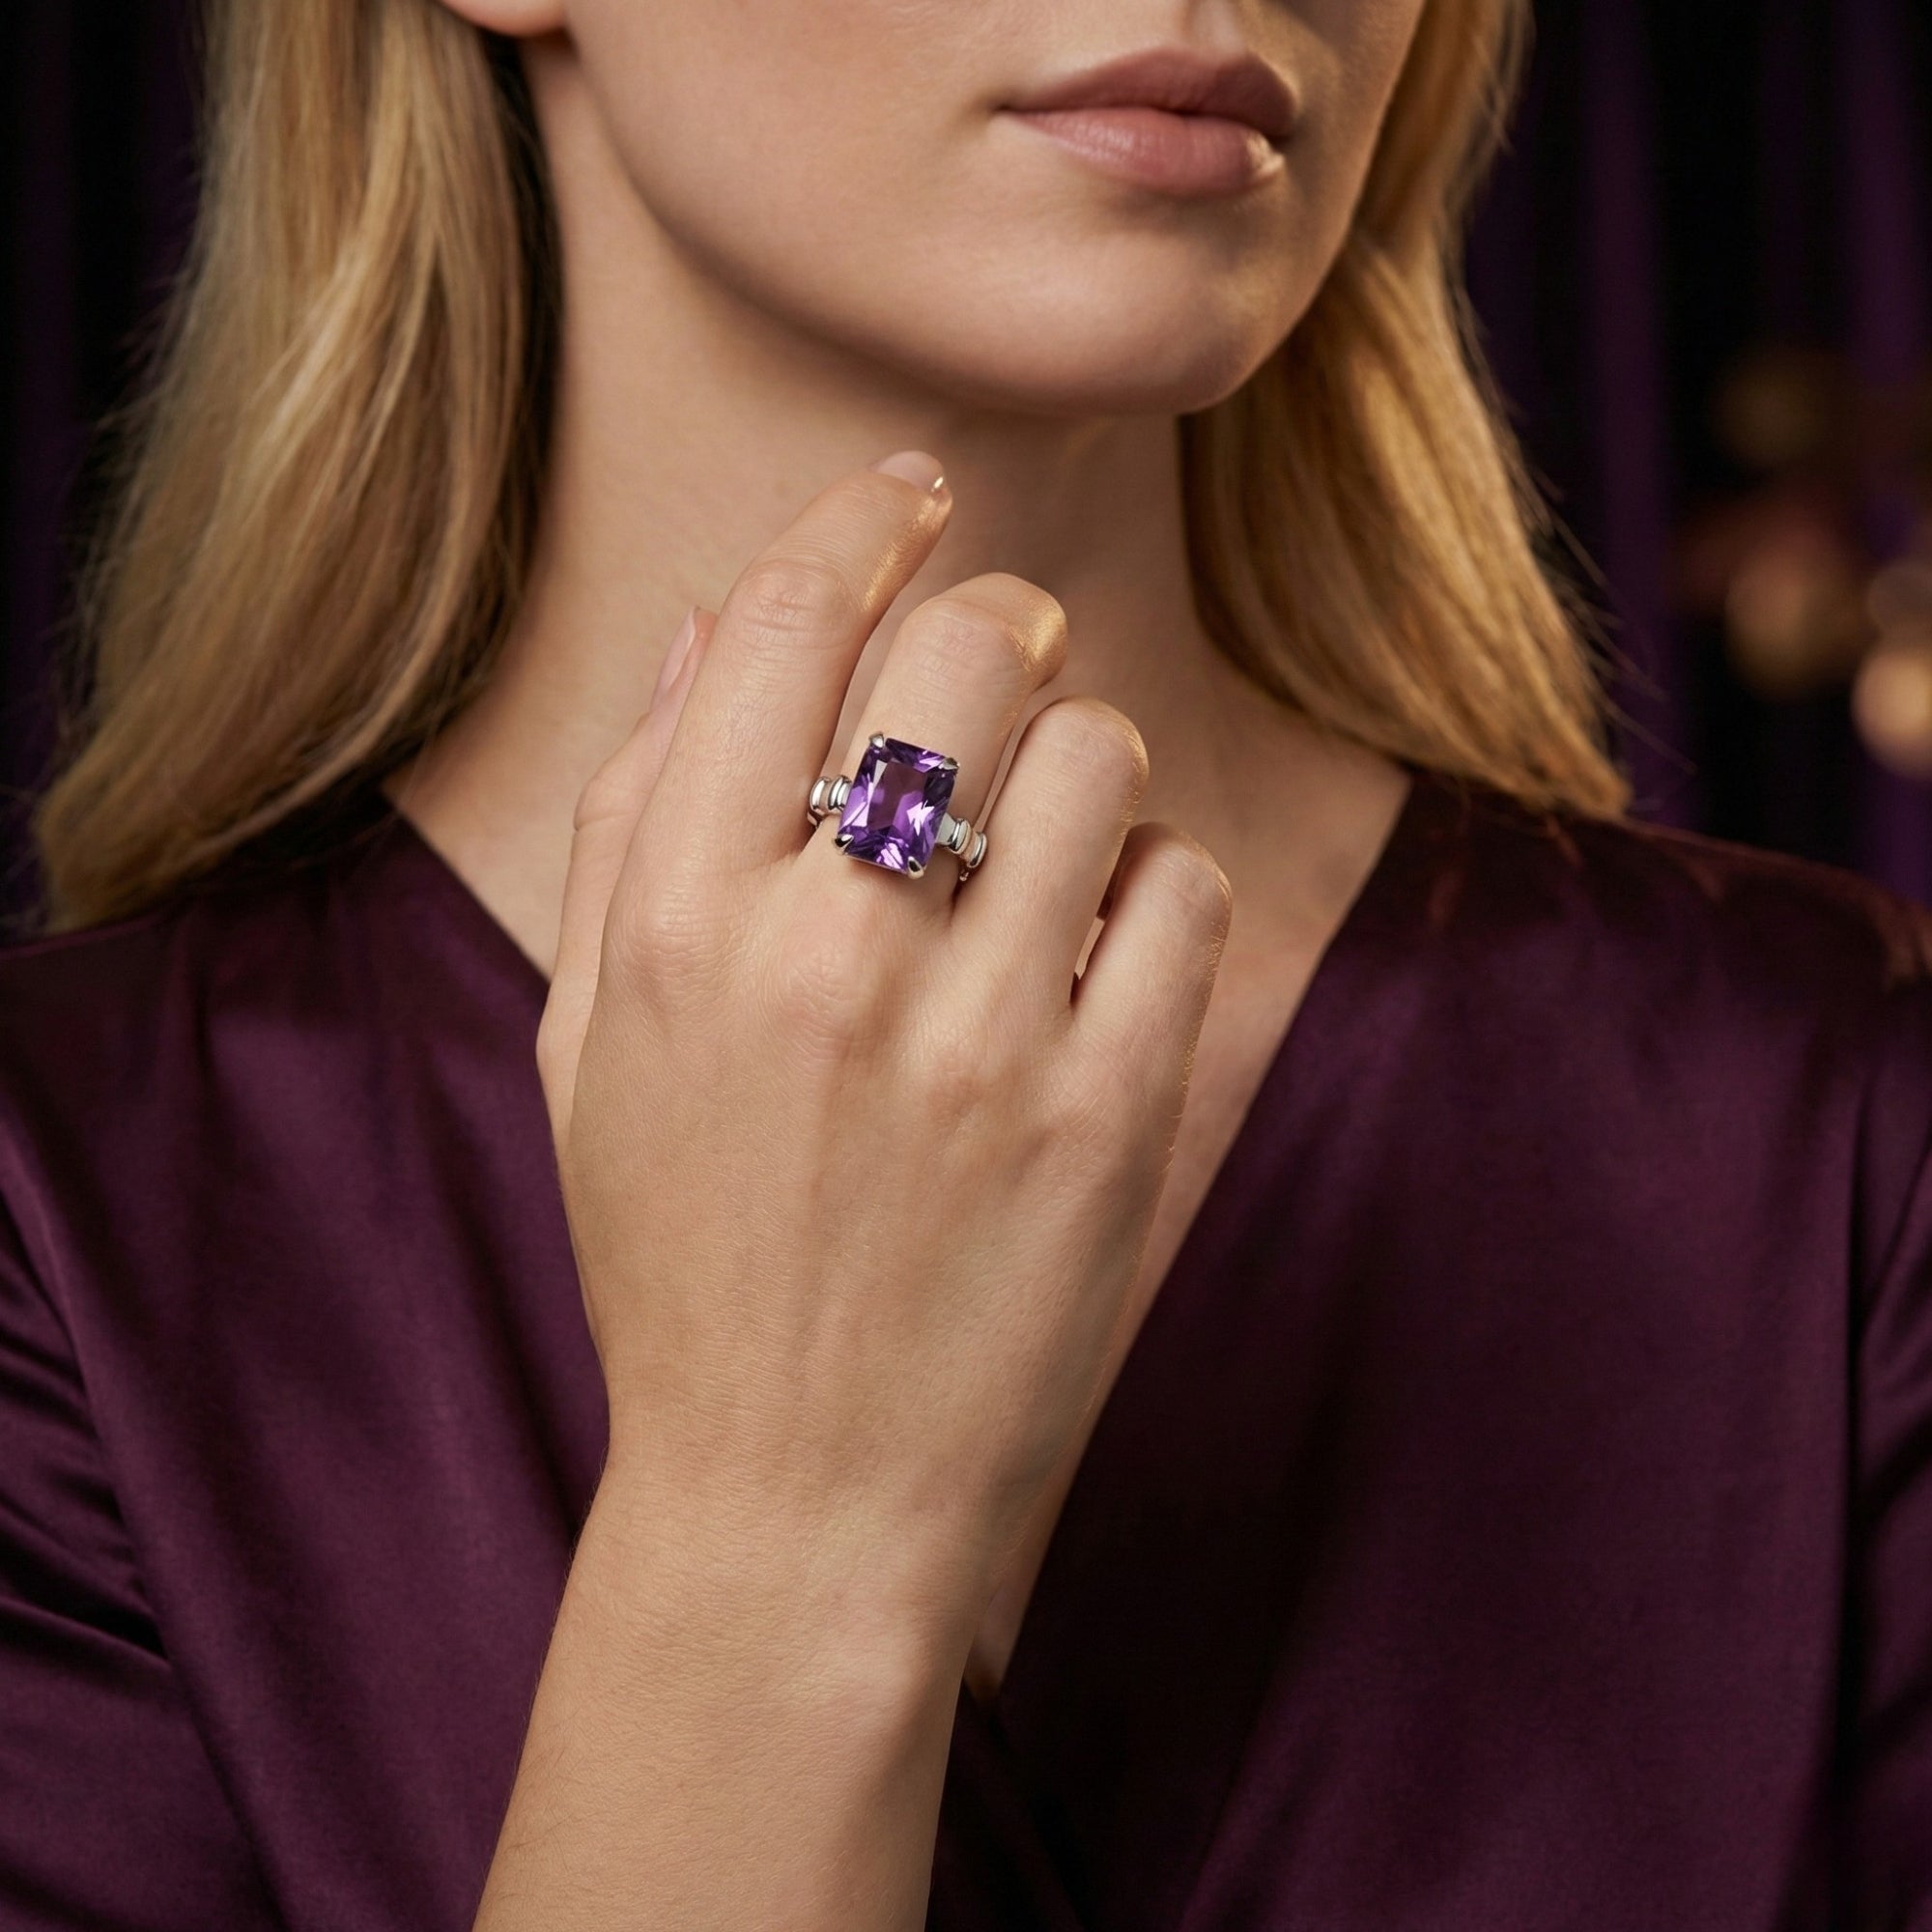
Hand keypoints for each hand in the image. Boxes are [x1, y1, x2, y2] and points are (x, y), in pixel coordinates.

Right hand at [536, 452, 1233, 1654]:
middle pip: (964, 652)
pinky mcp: (1110, 1118)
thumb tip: (704, 627)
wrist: (801, 1502)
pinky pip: (1182, 893)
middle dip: (1000, 618)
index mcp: (675, 928)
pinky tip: (1099, 953)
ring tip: (1043, 845)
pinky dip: (1152, 890)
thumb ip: (629, 826)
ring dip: (1081, 767)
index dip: (857, 523)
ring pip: (1095, 757)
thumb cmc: (685, 1262)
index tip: (910, 494)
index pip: (777, 626)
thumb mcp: (593, 1049)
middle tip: (1008, 649)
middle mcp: (823, 960)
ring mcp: (980, 1042)